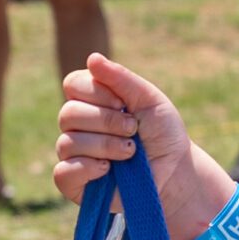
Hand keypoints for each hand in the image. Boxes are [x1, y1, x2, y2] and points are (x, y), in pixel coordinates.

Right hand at [54, 53, 197, 208]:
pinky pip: (63, 172)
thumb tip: (92, 57)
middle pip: (68, 113)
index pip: (73, 84)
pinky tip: (108, 169)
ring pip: (67, 142)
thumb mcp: (149, 99)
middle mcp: (78, 125)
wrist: (175, 171)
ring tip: (131, 152)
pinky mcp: (74, 182)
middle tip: (133, 130)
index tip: (123, 103)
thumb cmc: (162, 133)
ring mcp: (73, 154)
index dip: (96, 92)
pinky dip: (87, 168)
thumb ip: (121, 78)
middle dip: (106, 121)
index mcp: (92, 101)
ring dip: (105, 145)